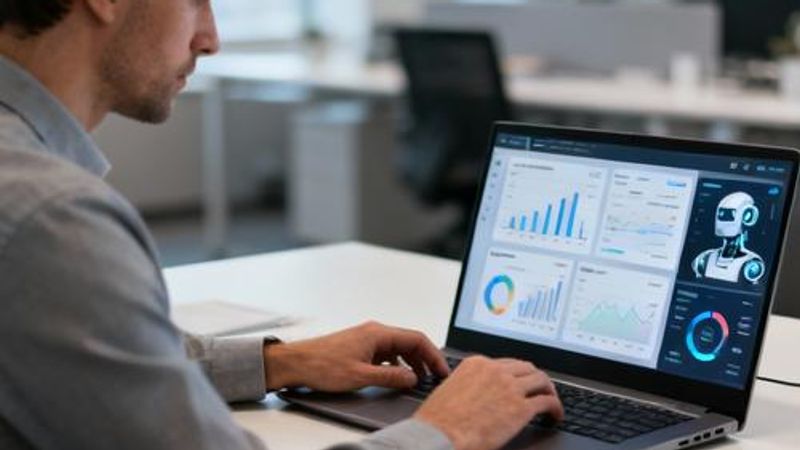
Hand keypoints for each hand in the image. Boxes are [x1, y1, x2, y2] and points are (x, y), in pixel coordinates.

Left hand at [264, 321, 449, 390]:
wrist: (296, 362)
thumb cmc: (322, 365)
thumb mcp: (360, 376)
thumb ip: (390, 377)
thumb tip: (412, 378)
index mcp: (378, 334)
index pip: (416, 339)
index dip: (433, 355)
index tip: (442, 370)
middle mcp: (374, 332)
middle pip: (409, 342)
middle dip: (426, 359)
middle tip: (436, 376)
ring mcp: (367, 338)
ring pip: (399, 347)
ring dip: (412, 362)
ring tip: (420, 378)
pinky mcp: (360, 346)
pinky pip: (387, 352)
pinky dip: (397, 363)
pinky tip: (397, 376)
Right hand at [414, 356, 563, 449]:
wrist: (439, 435)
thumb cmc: (438, 420)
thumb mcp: (449, 390)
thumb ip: (467, 385)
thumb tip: (476, 394)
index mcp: (476, 364)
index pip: (506, 363)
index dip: (517, 374)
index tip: (521, 382)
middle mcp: (495, 370)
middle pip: (526, 368)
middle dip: (535, 379)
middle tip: (540, 390)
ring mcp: (510, 387)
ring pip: (541, 381)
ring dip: (549, 391)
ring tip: (552, 402)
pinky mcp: (521, 408)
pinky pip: (547, 402)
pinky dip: (556, 408)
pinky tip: (555, 416)